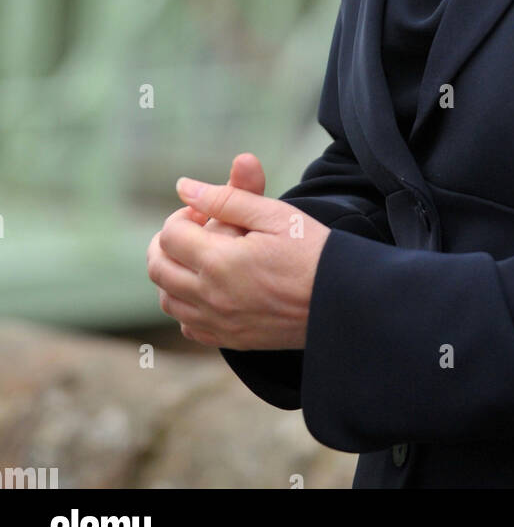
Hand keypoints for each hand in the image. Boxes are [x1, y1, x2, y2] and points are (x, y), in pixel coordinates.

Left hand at [146, 161, 328, 349]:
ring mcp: (217, 323)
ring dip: (173, 273)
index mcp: (219, 262)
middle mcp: (210, 297)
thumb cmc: (312, 251)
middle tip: (195, 228)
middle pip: (158, 268)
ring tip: (201, 255)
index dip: (183, 214)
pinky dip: (186, 305)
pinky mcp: (229, 340)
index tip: (207, 210)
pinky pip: (188, 325)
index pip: (170, 234)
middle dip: (168, 242)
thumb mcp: (274, 214)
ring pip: (167, 299)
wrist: (342, 302)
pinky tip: (210, 288)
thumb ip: (227, 197)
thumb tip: (183, 186)